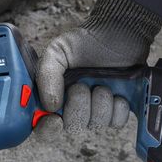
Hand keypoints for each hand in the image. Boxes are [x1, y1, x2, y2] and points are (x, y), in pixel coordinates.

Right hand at [35, 0, 161, 134]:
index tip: (55, 119)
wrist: (118, 33)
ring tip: (102, 84)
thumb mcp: (57, 52)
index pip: (44, 126)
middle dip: (78, 107)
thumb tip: (51, 106)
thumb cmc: (85, 42)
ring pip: (96, 125)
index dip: (47, 129)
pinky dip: (117, 107)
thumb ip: (47, 75)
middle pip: (72, 127)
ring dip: (100, 103)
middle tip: (82, 86)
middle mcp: (73, 107)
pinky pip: (116, 122)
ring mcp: (96, 110)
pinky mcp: (117, 110)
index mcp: (54, 96)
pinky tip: (117, 92)